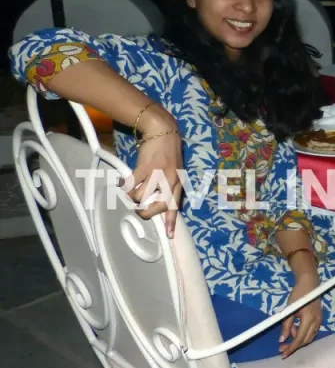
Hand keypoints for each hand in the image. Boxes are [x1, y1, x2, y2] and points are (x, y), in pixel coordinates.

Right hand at [122, 107, 182, 237]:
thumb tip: (156, 203)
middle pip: (157, 207)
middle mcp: (170, 181)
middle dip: (144, 212)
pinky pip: (130, 184)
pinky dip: (124, 184)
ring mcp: (158, 175)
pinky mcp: (145, 167)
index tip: (169, 236)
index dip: (171, 222)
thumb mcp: (174, 171)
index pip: (175, 206)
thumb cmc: (168, 153)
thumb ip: (168, 186)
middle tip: (137, 208)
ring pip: (139, 197)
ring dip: (131, 195)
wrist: (163, 131)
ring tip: (131, 188)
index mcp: (178, 183)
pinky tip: (123, 180)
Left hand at [279, 273, 322, 358]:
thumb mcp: (289, 310)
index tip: (282, 354)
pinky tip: (295, 329)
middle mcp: (316, 322)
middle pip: (305, 341)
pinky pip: (312, 332)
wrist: (309, 283)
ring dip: (298, 340)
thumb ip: (286, 325)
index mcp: (309, 319)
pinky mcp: (319, 319)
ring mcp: (319, 321)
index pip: (299, 339)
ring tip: (288, 334)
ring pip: (309, 337)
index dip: (291, 348)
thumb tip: (282, 340)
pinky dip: (303, 334)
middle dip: (294, 346)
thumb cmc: (298, 294)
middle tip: (282, 348)